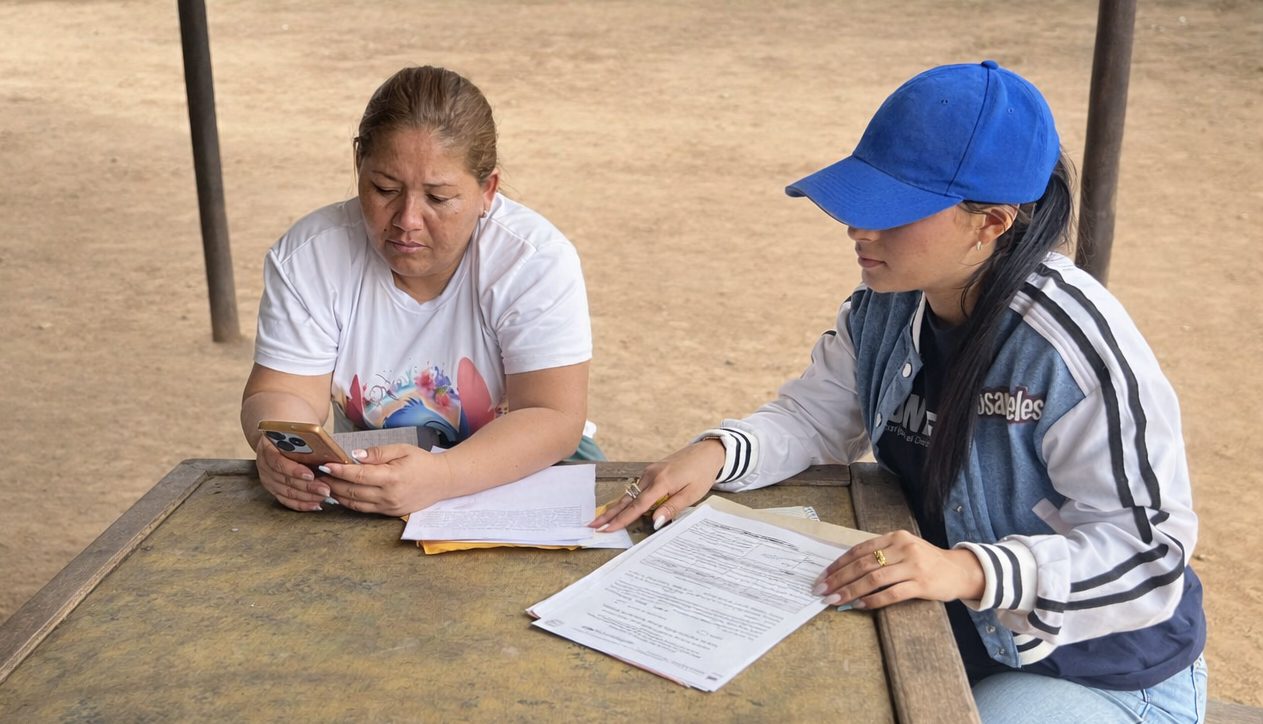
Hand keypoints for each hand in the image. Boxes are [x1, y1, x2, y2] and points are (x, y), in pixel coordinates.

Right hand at [254, 436, 331, 511]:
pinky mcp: (273, 488)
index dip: (294, 470)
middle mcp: (264, 464)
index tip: (311, 475)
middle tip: (326, 489)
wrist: (280, 431)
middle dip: (308, 487)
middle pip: (285, 480)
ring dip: (307, 497)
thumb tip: (330, 455)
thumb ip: (309, 441)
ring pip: (287, 492)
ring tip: (324, 497)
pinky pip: (286, 499)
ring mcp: (267, 478)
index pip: (278, 461)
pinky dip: (301, 504)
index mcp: (267, 447)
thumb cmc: (293, 431)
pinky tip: (315, 504)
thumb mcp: (299, 430)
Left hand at [319, 445, 453, 516]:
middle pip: (352, 491)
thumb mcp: (402, 449)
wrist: (443, 481)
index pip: (358, 475)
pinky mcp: (389, 513)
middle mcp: (389, 495)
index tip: (325, 464)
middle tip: (318, 474)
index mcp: (392, 477)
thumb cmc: (422, 462)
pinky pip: (364, 509)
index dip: (339, 471)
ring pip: (355, 503)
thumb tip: (354, 456)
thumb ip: (377, 453)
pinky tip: (340, 494)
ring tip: (324, 484)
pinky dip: (349, 502)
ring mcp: (389, 507)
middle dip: (332, 483)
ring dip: (337, 495)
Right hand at [589, 439, 724, 531]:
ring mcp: (650, 472)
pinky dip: (628, 499)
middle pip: (626, 499)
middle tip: (592, 525)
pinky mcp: (652, 471)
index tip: (606, 529)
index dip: (621, 520)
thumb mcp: (692, 495)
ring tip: (602, 520)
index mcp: (661, 482)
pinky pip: (636, 488)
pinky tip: (621, 508)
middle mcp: (651, 476)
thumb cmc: (702, 474)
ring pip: (629, 493)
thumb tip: (655, 522)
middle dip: (609, 514)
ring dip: (617, 507)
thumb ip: (672, 508)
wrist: (707, 452)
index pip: (637, 506)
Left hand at [813, 530, 984, 609]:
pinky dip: (872, 600)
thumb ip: (880, 555)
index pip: (859, 550)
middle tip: (822, 590)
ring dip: (851, 590)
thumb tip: (846, 571)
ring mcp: (913, 566)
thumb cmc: (926, 561)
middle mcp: (903, 548)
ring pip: (874, 579)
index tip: (823, 576)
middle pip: (863, 564)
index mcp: (895, 537)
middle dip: (839, 578)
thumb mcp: (904, 549)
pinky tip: (859, 606)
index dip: (839, 563)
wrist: (960, 571)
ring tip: (835, 599)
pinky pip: (891, 594)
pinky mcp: (921, 584)